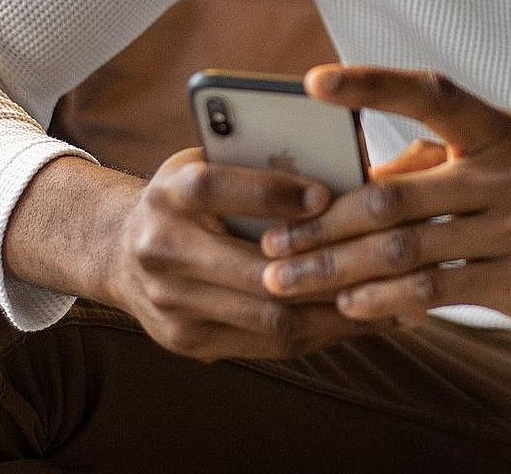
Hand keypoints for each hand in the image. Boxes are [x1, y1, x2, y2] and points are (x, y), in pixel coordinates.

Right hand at [107, 148, 381, 360]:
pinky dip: (320, 333)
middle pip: (250, 271)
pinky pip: (267, 345)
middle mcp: (160, 251)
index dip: (267, 192)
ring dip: (335, 312)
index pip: (210, 189)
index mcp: (165, 195)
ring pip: (268, 318)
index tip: (324, 194)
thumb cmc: (185, 200)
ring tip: (392, 299)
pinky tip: (360, 319)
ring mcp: (171, 305)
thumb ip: (255, 166)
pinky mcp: (187, 341)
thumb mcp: (206, 165)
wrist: (118, 254)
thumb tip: (341, 168)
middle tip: (385, 260)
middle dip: (325, 269)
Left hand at [259, 65, 510, 339]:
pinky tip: (349, 306)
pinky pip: (436, 290)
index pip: (430, 94)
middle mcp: (508, 173)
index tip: (314, 83)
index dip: (371, 85)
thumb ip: (440, 165)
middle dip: (321, 224)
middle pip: (392, 197)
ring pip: (405, 248)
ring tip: (287, 280)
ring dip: (336, 268)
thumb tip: (362, 184)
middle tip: (271, 243)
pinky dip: (385, 299)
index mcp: (500, 132)